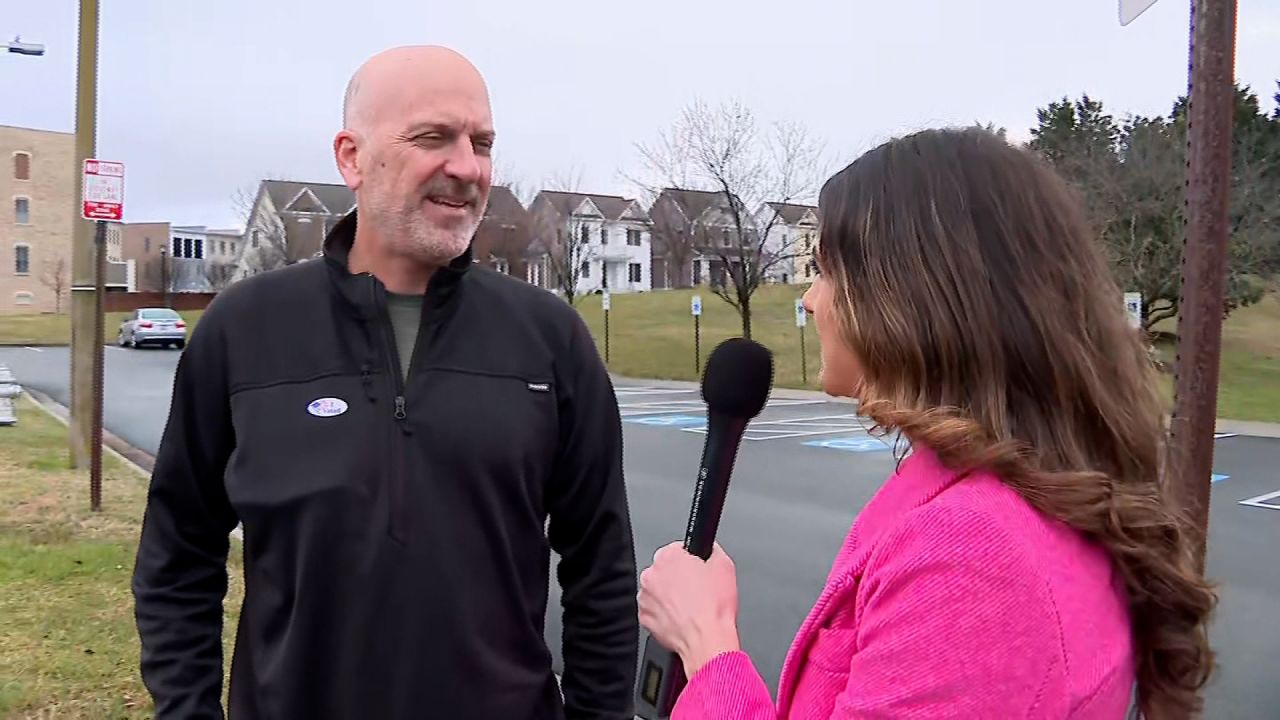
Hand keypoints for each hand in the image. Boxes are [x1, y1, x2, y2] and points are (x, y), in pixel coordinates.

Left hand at [638, 541, 740, 674]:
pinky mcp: (644, 617)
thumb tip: (710, 549)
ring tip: (690, 606)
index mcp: (668, 556)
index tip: (696, 569)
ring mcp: (645, 597)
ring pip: (658, 591)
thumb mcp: (725, 566)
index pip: (677, 549)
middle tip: (696, 590)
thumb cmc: (714, 607)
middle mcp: (651, 574)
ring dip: (670, 596)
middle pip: (665, 570)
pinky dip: (665, 613)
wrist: (707, 639)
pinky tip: (681, 618)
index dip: (690, 560)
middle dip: (678, 578)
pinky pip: (654, 611)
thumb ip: (712, 550)